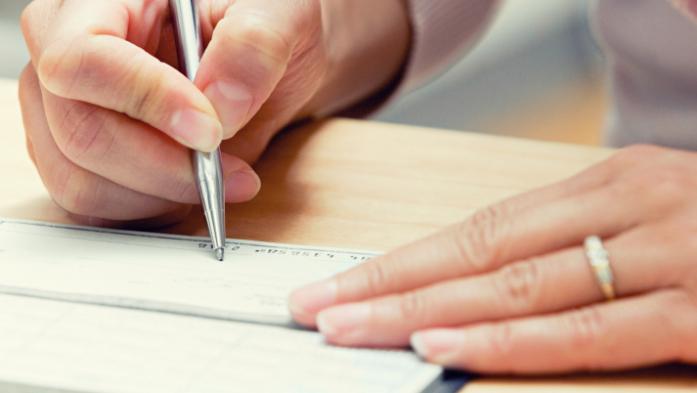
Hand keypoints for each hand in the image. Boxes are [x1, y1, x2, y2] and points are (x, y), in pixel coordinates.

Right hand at [19, 0, 408, 225]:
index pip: (86, 57)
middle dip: (164, 167)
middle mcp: (69, 56)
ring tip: (220, 178)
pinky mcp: (81, 159)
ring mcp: (66, 112)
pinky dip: (146, 211)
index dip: (145, 101)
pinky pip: (93, 206)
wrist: (267, 65)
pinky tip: (189, 191)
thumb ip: (253, 47)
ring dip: (159, 196)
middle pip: (81, 131)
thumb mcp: (279, 16)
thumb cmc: (262, 26)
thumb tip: (220, 107)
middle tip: (230, 173)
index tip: (209, 133)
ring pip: (80, 181)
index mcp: (104, 2)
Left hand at [289, 145, 696, 373]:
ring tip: (352, 330)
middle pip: (478, 252)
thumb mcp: (642, 218)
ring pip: (517, 289)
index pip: (477, 226)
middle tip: (316, 308)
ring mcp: (668, 257)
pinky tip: (445, 349)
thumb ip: (569, 243)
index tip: (340, 282)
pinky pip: (588, 333)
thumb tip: (475, 284)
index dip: (402, 258)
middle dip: (389, 285)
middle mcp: (630, 207)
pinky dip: (509, 342)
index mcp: (608, 181)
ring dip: (425, 313)